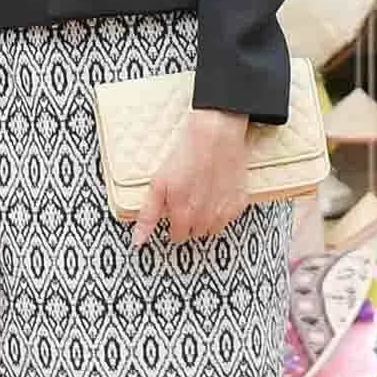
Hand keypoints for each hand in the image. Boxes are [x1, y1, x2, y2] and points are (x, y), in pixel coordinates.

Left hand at [131, 107, 249, 245]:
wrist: (215, 135)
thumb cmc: (186, 155)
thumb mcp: (158, 184)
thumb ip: (148, 216)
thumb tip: (138, 241)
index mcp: (183, 215)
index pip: (177, 236)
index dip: (173, 224)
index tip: (174, 211)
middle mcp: (205, 218)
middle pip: (195, 233)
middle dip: (189, 222)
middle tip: (187, 200)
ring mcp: (224, 211)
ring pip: (212, 228)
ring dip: (206, 219)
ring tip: (202, 197)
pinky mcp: (238, 202)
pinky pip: (229, 217)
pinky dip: (223, 210)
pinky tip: (217, 193)